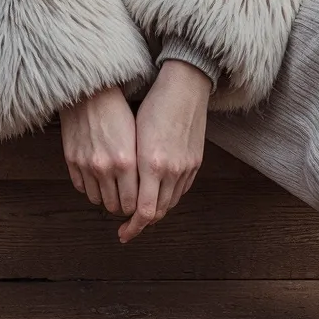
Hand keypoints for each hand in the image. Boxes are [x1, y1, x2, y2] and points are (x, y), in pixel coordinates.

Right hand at [58, 84, 138, 218]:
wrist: (90, 92)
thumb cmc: (118, 110)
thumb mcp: (138, 136)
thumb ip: (141, 166)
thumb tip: (145, 191)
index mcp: (127, 162)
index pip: (133, 203)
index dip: (137, 207)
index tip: (139, 203)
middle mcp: (105, 167)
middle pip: (115, 205)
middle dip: (122, 206)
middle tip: (126, 200)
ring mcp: (86, 165)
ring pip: (97, 199)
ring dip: (105, 198)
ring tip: (112, 191)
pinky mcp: (71, 161)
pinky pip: (81, 188)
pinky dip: (90, 187)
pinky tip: (97, 179)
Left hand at [117, 60, 210, 244]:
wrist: (185, 86)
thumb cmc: (154, 104)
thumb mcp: (134, 135)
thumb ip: (130, 166)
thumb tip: (121, 189)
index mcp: (151, 164)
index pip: (145, 211)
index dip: (133, 226)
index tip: (123, 232)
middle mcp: (172, 170)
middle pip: (158, 212)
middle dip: (142, 222)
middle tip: (128, 226)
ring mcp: (187, 167)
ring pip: (170, 203)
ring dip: (156, 210)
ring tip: (142, 210)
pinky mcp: (196, 162)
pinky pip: (182, 190)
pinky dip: (169, 196)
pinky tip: (158, 192)